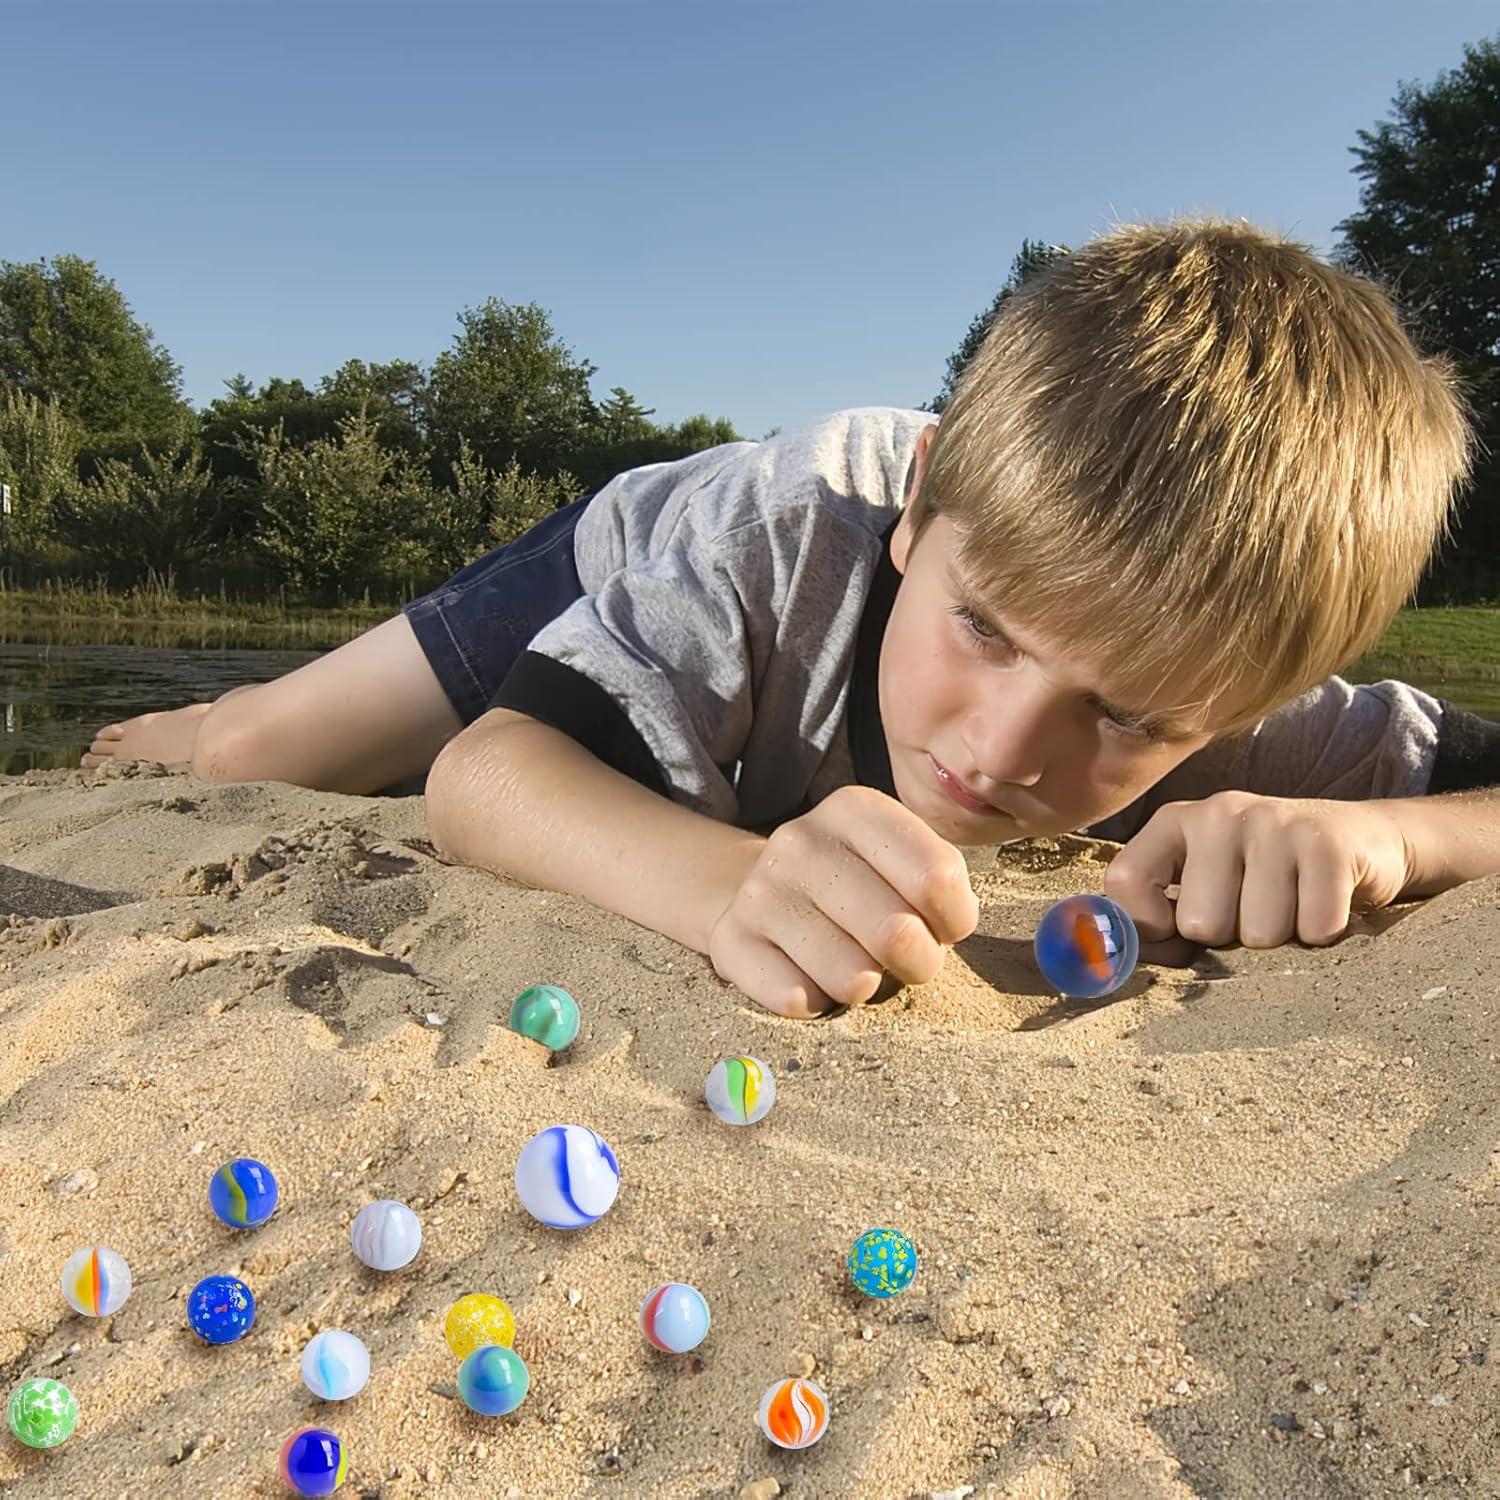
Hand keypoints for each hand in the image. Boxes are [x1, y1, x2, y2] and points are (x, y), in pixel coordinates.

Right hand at [708, 785, 979, 1017]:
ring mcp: (762, 890)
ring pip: (850, 977)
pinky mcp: (730, 939)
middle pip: (896, 933)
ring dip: (866, 985)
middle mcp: (802, 841)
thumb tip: (947, 926)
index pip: (937, 877)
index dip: (955, 919)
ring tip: (855, 961)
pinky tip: (810, 974)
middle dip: (919, 963)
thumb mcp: (902, 857)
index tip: (943, 924)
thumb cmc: (857, 882)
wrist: (763, 890)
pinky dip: (817, 1002)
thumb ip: (940, 882)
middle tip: (907, 958)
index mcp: (854, 809)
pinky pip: (798, 1001)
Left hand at [1104, 791, 1416, 967]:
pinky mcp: (1327, 843)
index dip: (1150, 927)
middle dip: (1230, 937)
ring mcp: (1273, 822)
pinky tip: (1323, 903)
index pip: (1125, 881)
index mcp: (1175, 821)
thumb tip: (1120, 961)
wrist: (1361, 839)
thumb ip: (1158, 920)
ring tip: (1292, 903)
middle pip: (1199, 923)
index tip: (1179, 932)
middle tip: (1254, 908)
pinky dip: (1323, 933)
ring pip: (1259, 932)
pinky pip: (1314, 927)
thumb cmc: (1266, 877)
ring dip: (1281, 936)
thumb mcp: (1204, 885)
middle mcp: (1218, 812)